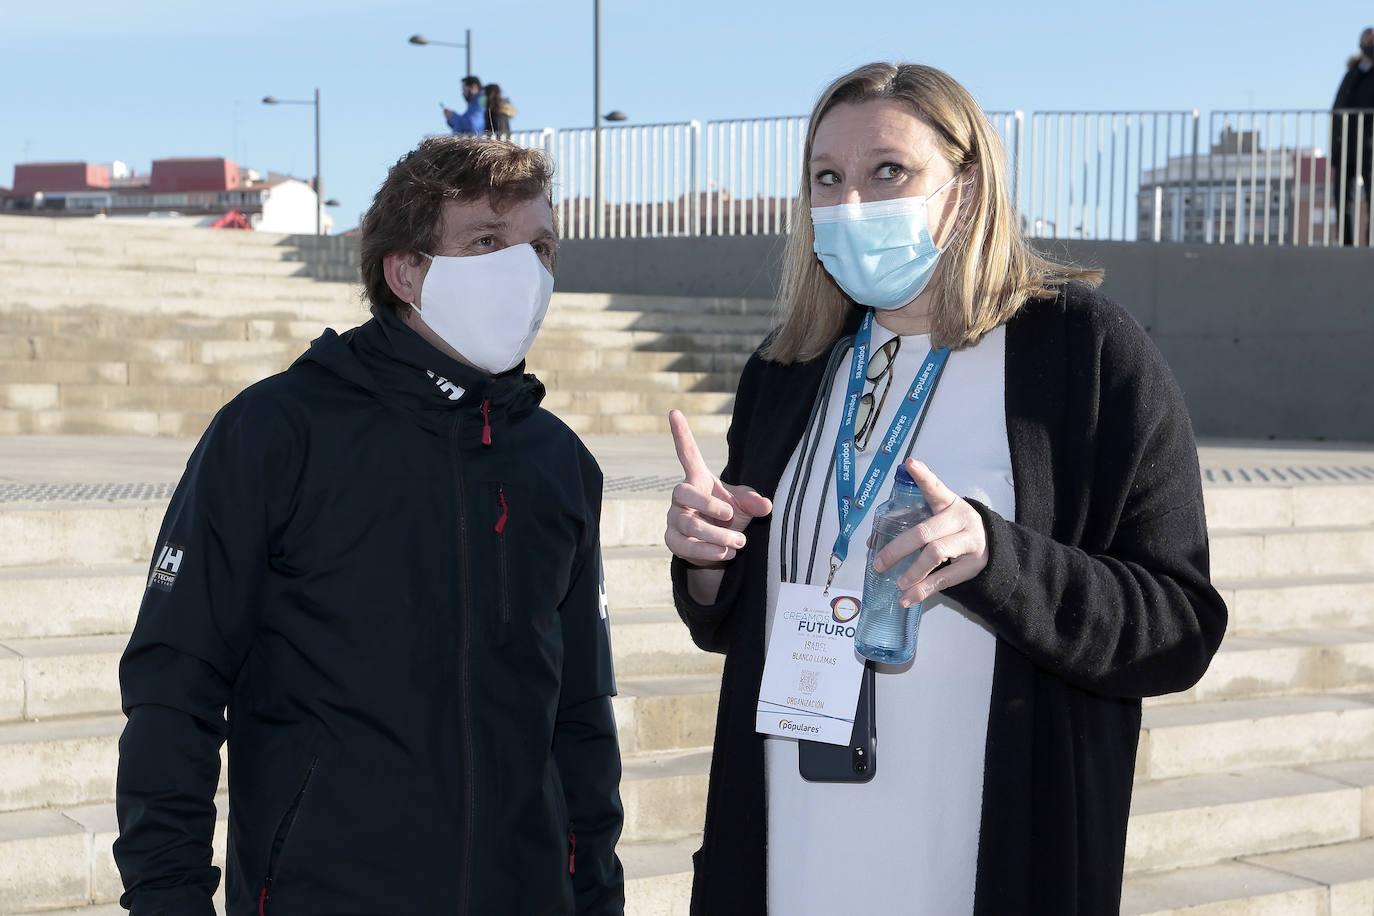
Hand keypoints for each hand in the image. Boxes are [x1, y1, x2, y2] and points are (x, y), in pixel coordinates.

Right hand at [665, 410, 771, 566]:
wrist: (718, 547)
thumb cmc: (729, 517)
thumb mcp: (744, 505)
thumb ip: (754, 501)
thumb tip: (766, 506)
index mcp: (698, 479)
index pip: (687, 453)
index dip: (681, 434)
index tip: (674, 411)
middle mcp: (681, 496)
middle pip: (682, 492)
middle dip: (709, 505)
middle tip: (731, 515)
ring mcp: (674, 518)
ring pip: (689, 524)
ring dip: (718, 535)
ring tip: (739, 542)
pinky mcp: (672, 540)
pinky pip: (686, 546)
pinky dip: (709, 551)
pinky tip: (726, 553)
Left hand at [871, 459, 988, 606]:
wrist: (992, 545)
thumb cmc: (954, 529)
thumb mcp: (937, 519)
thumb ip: (910, 523)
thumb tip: (873, 542)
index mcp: (948, 502)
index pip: (935, 487)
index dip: (923, 476)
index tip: (910, 464)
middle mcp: (961, 518)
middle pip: (925, 532)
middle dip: (898, 548)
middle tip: (880, 562)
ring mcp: (970, 541)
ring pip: (935, 554)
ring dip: (913, 571)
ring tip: (898, 583)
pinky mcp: (974, 564)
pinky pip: (944, 579)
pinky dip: (922, 590)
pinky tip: (907, 598)